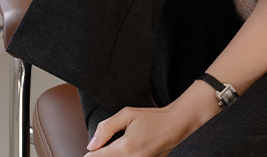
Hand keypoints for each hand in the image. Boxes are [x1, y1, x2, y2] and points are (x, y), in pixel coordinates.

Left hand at [84, 82, 220, 156]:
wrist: (175, 125)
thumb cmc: (153, 118)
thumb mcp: (129, 113)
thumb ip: (107, 127)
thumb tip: (91, 145)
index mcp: (124, 148)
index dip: (90, 154)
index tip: (91, 150)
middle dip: (100, 155)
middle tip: (102, 148)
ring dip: (110, 156)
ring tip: (114, 148)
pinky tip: (123, 150)